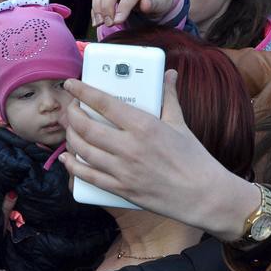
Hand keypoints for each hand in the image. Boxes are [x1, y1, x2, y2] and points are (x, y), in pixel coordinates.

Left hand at [60, 70, 259, 241]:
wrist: (203, 196)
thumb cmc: (194, 159)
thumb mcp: (180, 123)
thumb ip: (169, 96)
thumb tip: (168, 74)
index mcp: (144, 126)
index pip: (104, 102)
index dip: (83, 91)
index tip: (71, 84)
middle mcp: (130, 147)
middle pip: (87, 127)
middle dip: (72, 114)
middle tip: (71, 108)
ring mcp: (123, 170)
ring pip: (83, 151)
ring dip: (70, 138)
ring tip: (69, 129)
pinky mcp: (121, 189)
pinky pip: (89, 177)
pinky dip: (73, 166)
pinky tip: (67, 159)